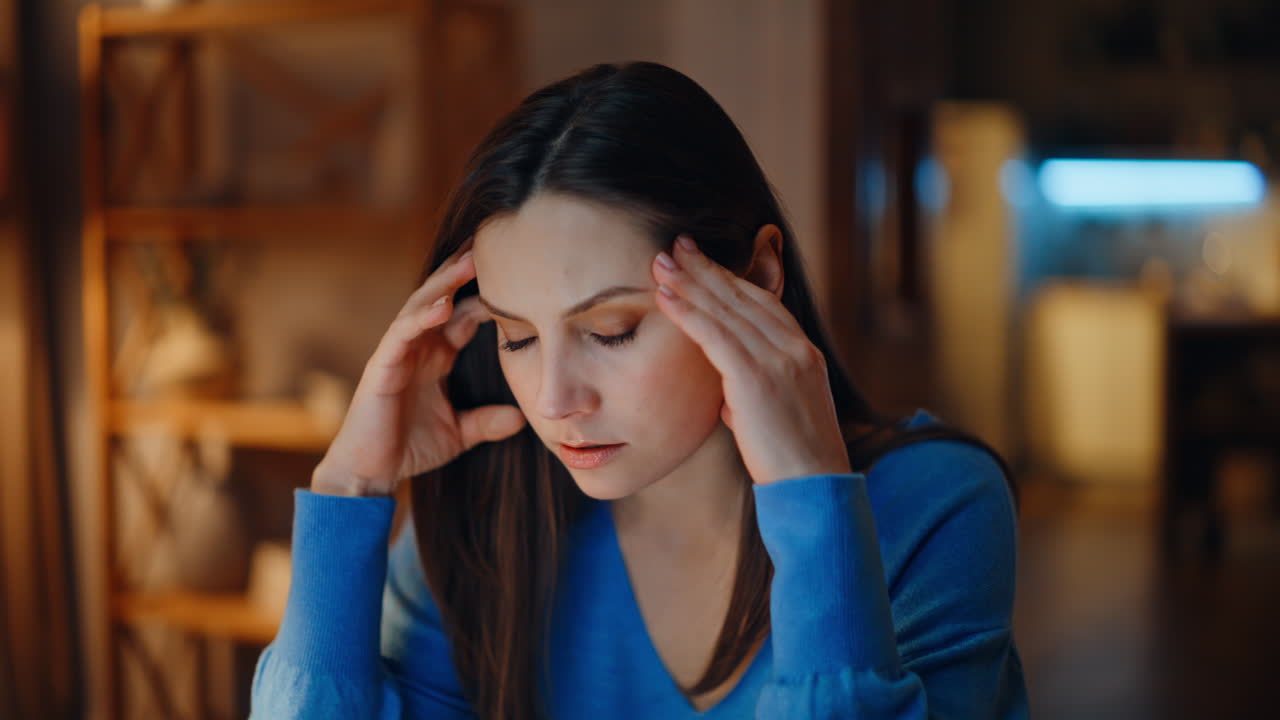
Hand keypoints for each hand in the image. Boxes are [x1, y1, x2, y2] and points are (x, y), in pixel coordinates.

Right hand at [312, 246, 526, 495]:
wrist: (371, 474)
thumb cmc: (409, 448)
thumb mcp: (460, 433)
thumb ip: (488, 423)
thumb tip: (522, 419)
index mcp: (437, 356)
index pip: (466, 315)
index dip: (489, 295)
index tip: (519, 276)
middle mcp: (418, 347)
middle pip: (444, 298)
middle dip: (465, 273)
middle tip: (493, 244)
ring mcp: (398, 352)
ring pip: (421, 306)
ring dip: (445, 283)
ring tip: (468, 261)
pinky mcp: (382, 365)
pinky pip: (402, 333)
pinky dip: (421, 316)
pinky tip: (442, 305)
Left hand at [651, 235, 851, 485]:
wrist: (814, 487)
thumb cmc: (793, 462)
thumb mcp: (778, 417)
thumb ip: (754, 396)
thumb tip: (730, 399)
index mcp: (804, 354)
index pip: (762, 304)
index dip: (730, 279)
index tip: (702, 262)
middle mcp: (795, 348)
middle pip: (744, 296)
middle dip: (707, 269)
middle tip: (675, 246)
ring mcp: (779, 360)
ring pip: (726, 310)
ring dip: (690, 282)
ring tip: (661, 262)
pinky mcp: (756, 377)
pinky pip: (715, 335)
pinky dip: (688, 312)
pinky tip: (665, 297)